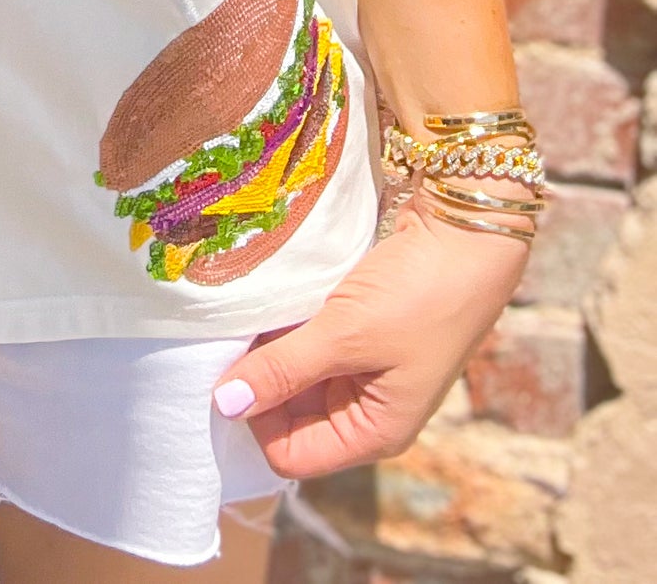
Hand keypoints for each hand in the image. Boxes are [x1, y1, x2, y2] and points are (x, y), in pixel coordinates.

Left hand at [214, 198, 529, 477]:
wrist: (467, 235)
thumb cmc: (418, 295)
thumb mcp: (345, 335)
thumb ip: (282, 369)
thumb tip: (223, 405)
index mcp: (373, 432)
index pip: (290, 455)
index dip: (254, 420)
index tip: (225, 370)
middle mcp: (367, 410)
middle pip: (288, 416)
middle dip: (257, 380)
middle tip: (227, 335)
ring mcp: (364, 370)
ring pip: (294, 375)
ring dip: (268, 349)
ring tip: (245, 315)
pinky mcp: (360, 333)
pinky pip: (308, 343)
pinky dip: (286, 327)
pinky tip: (269, 301)